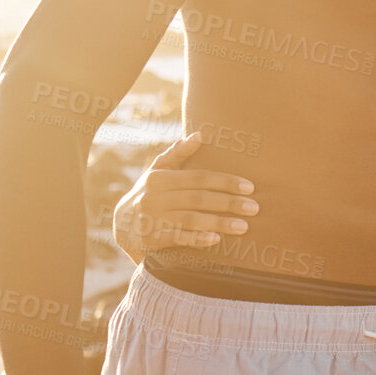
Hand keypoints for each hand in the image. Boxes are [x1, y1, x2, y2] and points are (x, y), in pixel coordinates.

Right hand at [113, 132, 257, 262]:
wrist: (122, 224)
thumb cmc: (150, 192)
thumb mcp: (159, 171)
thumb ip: (178, 154)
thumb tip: (200, 135)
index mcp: (160, 178)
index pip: (199, 178)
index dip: (225, 182)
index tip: (249, 187)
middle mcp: (155, 197)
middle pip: (199, 199)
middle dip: (229, 203)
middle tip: (254, 208)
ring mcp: (152, 218)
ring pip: (191, 220)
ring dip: (219, 223)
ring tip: (244, 226)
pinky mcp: (152, 238)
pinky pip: (179, 238)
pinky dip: (198, 239)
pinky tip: (217, 239)